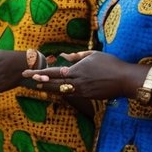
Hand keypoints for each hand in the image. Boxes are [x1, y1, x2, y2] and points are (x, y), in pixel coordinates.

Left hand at [21, 50, 142, 99]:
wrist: (125, 80)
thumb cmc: (110, 64)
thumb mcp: (93, 55)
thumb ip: (77, 56)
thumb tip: (63, 55)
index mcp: (76, 71)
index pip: (54, 72)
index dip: (40, 73)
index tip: (29, 73)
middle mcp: (76, 82)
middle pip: (53, 83)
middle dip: (39, 81)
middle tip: (26, 78)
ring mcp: (81, 91)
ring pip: (60, 90)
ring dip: (49, 88)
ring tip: (37, 86)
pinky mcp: (87, 96)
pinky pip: (71, 94)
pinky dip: (61, 91)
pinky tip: (56, 89)